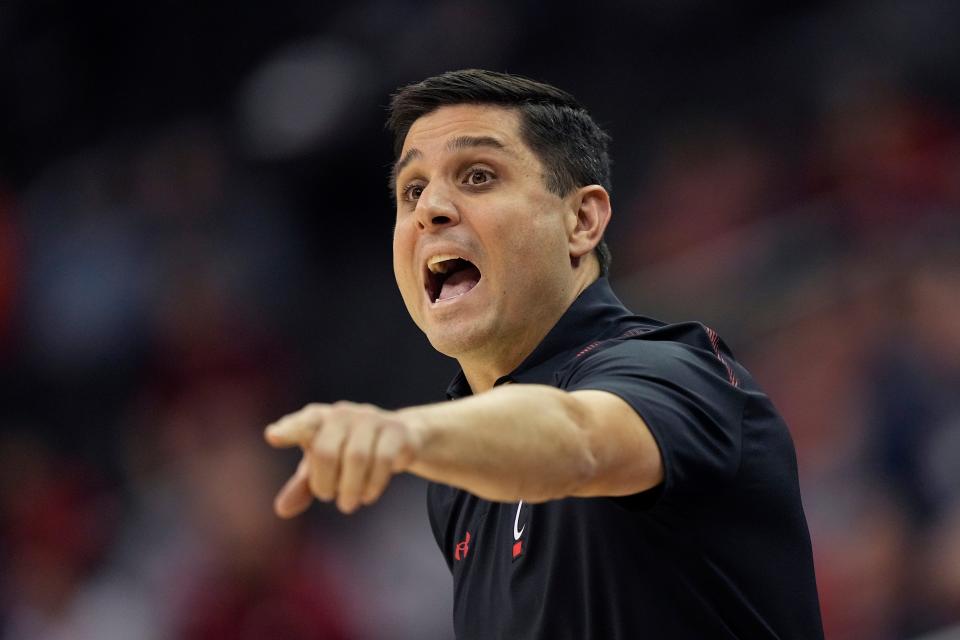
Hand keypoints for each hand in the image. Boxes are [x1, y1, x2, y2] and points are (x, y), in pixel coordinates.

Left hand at [264, 401, 420, 516]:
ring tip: (348, 504)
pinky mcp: (396, 430)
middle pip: (325, 451)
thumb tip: (281, 510)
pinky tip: (368, 495)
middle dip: (325, 483)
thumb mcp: (322, 468)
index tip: (272, 436)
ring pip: (357, 457)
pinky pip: (383, 459)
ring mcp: (370, 419)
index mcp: (318, 419)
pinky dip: (373, 484)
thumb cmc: (347, 451)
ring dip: (351, 488)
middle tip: (329, 498)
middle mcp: (342, 414)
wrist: (398, 438)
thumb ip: (303, 486)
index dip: (289, 430)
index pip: (302, 424)